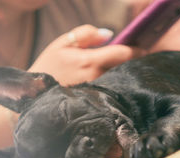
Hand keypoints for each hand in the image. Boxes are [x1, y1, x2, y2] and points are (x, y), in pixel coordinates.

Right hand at [29, 24, 145, 85]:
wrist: (36, 95)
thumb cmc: (48, 67)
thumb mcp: (62, 43)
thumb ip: (86, 34)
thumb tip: (108, 34)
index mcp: (90, 61)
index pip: (123, 54)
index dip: (136, 50)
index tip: (143, 47)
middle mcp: (97, 78)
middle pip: (125, 68)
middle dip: (134, 62)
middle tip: (139, 56)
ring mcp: (98, 92)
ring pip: (119, 79)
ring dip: (126, 72)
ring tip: (128, 67)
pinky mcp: (97, 101)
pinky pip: (113, 89)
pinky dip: (118, 82)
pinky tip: (117, 80)